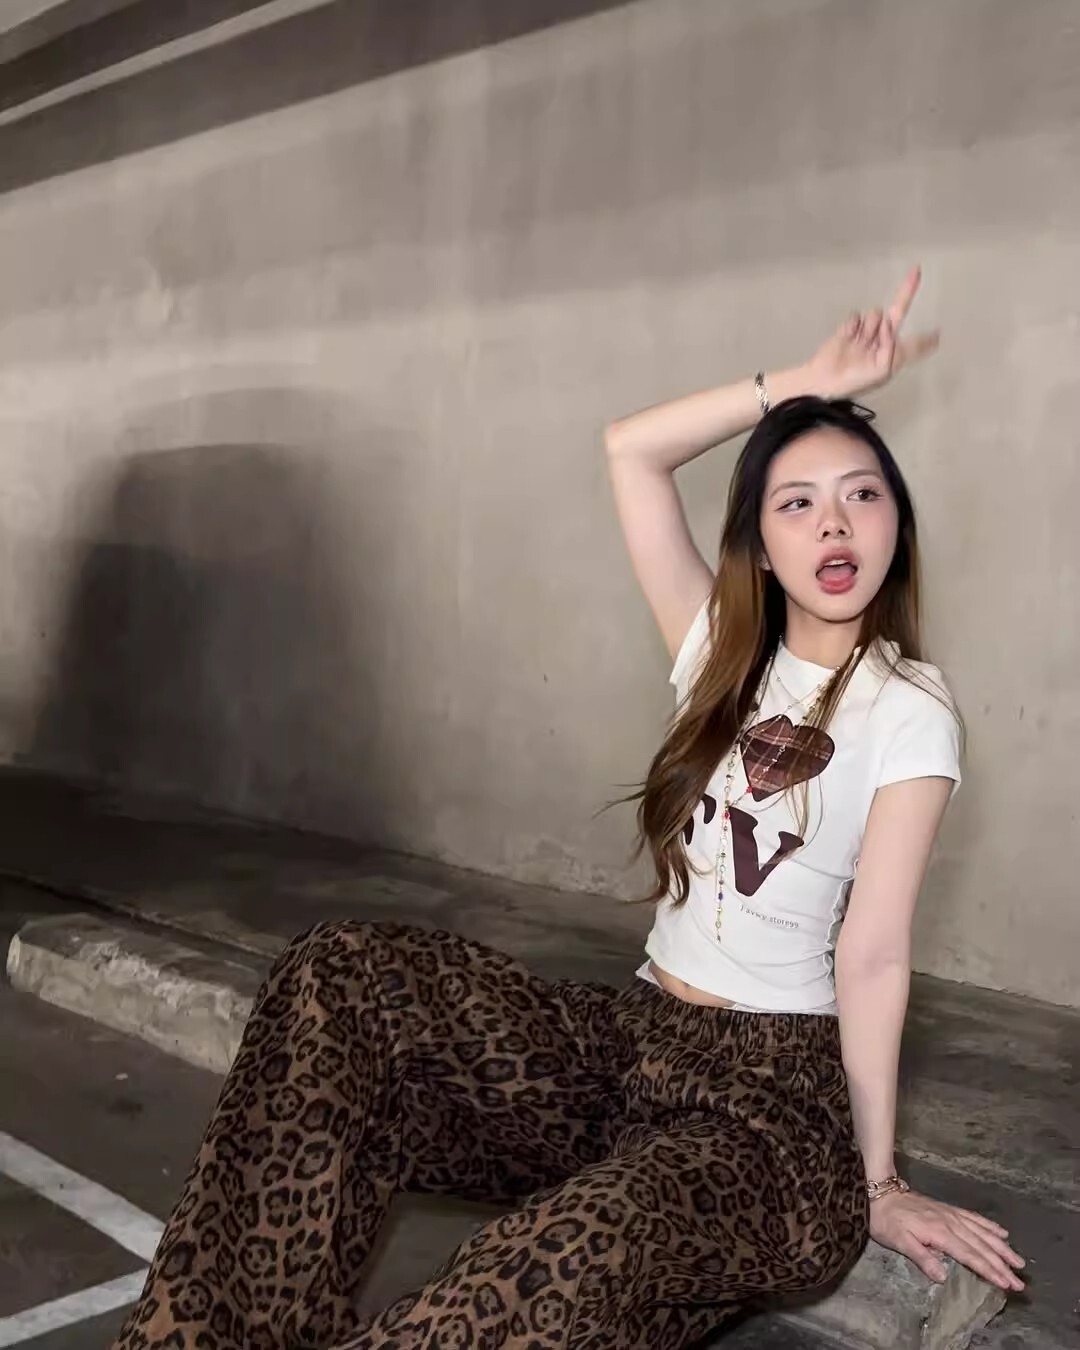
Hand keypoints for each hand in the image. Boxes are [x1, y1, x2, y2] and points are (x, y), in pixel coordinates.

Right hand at [804, 266, 939, 400]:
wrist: (825, 381)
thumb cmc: (855, 381)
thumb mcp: (882, 370)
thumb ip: (892, 346)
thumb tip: (887, 323)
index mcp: (892, 353)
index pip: (913, 343)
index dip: (925, 339)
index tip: (938, 334)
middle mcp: (881, 338)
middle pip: (897, 312)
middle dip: (907, 291)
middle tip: (916, 271)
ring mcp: (865, 331)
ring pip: (876, 314)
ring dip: (870, 327)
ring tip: (859, 344)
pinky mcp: (848, 328)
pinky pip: (857, 317)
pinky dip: (853, 326)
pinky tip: (847, 339)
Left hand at [869, 1188, 1025, 1292]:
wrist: (879, 1192)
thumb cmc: (886, 1221)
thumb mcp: (899, 1242)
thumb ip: (922, 1258)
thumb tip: (944, 1277)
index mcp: (940, 1234)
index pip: (970, 1256)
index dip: (989, 1271)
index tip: (1006, 1284)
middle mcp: (950, 1223)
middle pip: (981, 1246)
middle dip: (1002, 1265)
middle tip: (1020, 1282)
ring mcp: (951, 1214)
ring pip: (982, 1232)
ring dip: (1002, 1248)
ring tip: (1019, 1261)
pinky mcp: (948, 1209)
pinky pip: (974, 1217)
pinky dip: (990, 1226)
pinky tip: (1002, 1232)